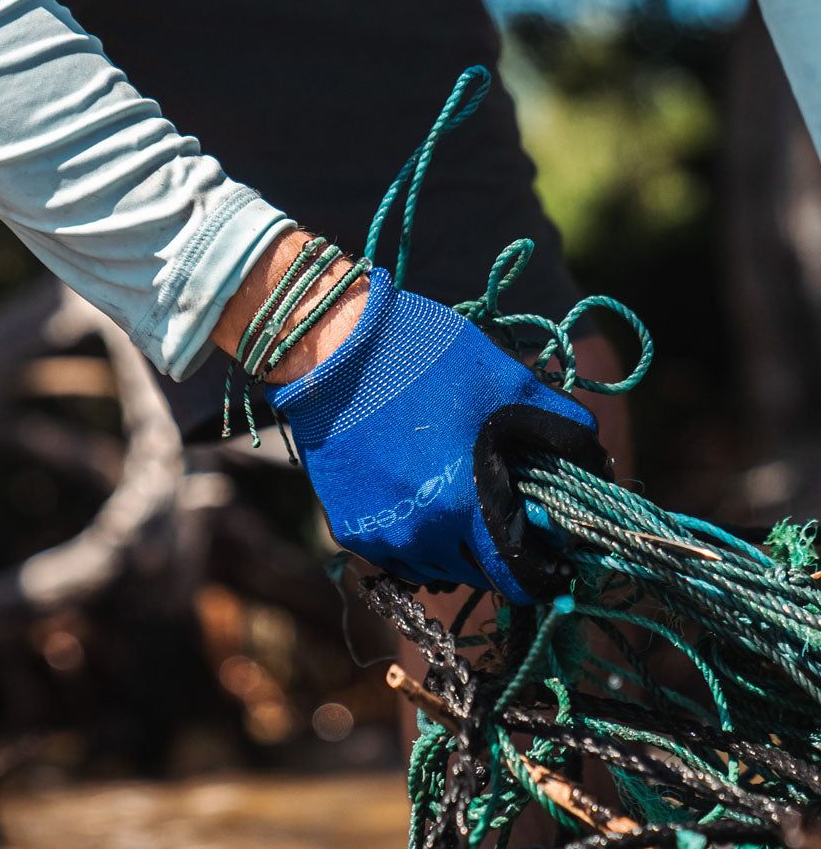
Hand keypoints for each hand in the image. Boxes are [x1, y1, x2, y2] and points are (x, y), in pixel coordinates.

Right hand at [264, 267, 607, 602]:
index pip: (519, 582)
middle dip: (498, 549)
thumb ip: (561, 427)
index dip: (541, 570)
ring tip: (454, 494)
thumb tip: (596, 463)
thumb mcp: (509, 381)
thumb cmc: (428, 358)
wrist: (333, 348)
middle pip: (479, 575)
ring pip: (435, 569)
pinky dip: (415, 536)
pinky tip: (414, 491)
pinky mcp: (347, 529)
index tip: (548, 551)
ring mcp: (380, 538)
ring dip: (455, 545)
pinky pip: (397, 554)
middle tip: (499, 505)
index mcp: (467, 507)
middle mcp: (421, 538)